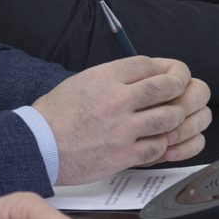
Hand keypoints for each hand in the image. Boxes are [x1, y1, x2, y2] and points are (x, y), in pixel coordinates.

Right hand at [35, 56, 211, 183]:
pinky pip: (157, 147)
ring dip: (173, 117)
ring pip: (168, 117)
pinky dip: (161, 144)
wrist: (38, 146)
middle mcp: (116, 100)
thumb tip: (139, 78)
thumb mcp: (80, 82)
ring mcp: (122, 129)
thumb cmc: (54, 116)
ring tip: (169, 118)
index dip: (164, 68)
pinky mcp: (123, 155)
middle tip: (180, 91)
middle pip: (165, 87)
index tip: (167, 73)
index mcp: (104, 78)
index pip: (148, 64)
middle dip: (179, 87)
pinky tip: (154, 141)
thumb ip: (111, 78)